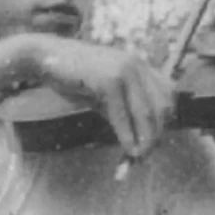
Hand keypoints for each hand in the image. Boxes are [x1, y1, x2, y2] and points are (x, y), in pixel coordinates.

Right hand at [31, 37, 174, 157]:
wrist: (45, 57)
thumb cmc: (74, 78)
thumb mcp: (105, 95)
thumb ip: (124, 112)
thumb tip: (137, 144)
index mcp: (140, 65)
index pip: (168, 97)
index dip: (164, 123)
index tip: (152, 142)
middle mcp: (138, 65)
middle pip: (162, 107)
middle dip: (156, 136)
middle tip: (143, 156)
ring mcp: (125, 70)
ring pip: (147, 113)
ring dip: (145, 140)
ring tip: (136, 157)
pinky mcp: (109, 80)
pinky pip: (123, 115)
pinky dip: (126, 136)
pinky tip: (127, 150)